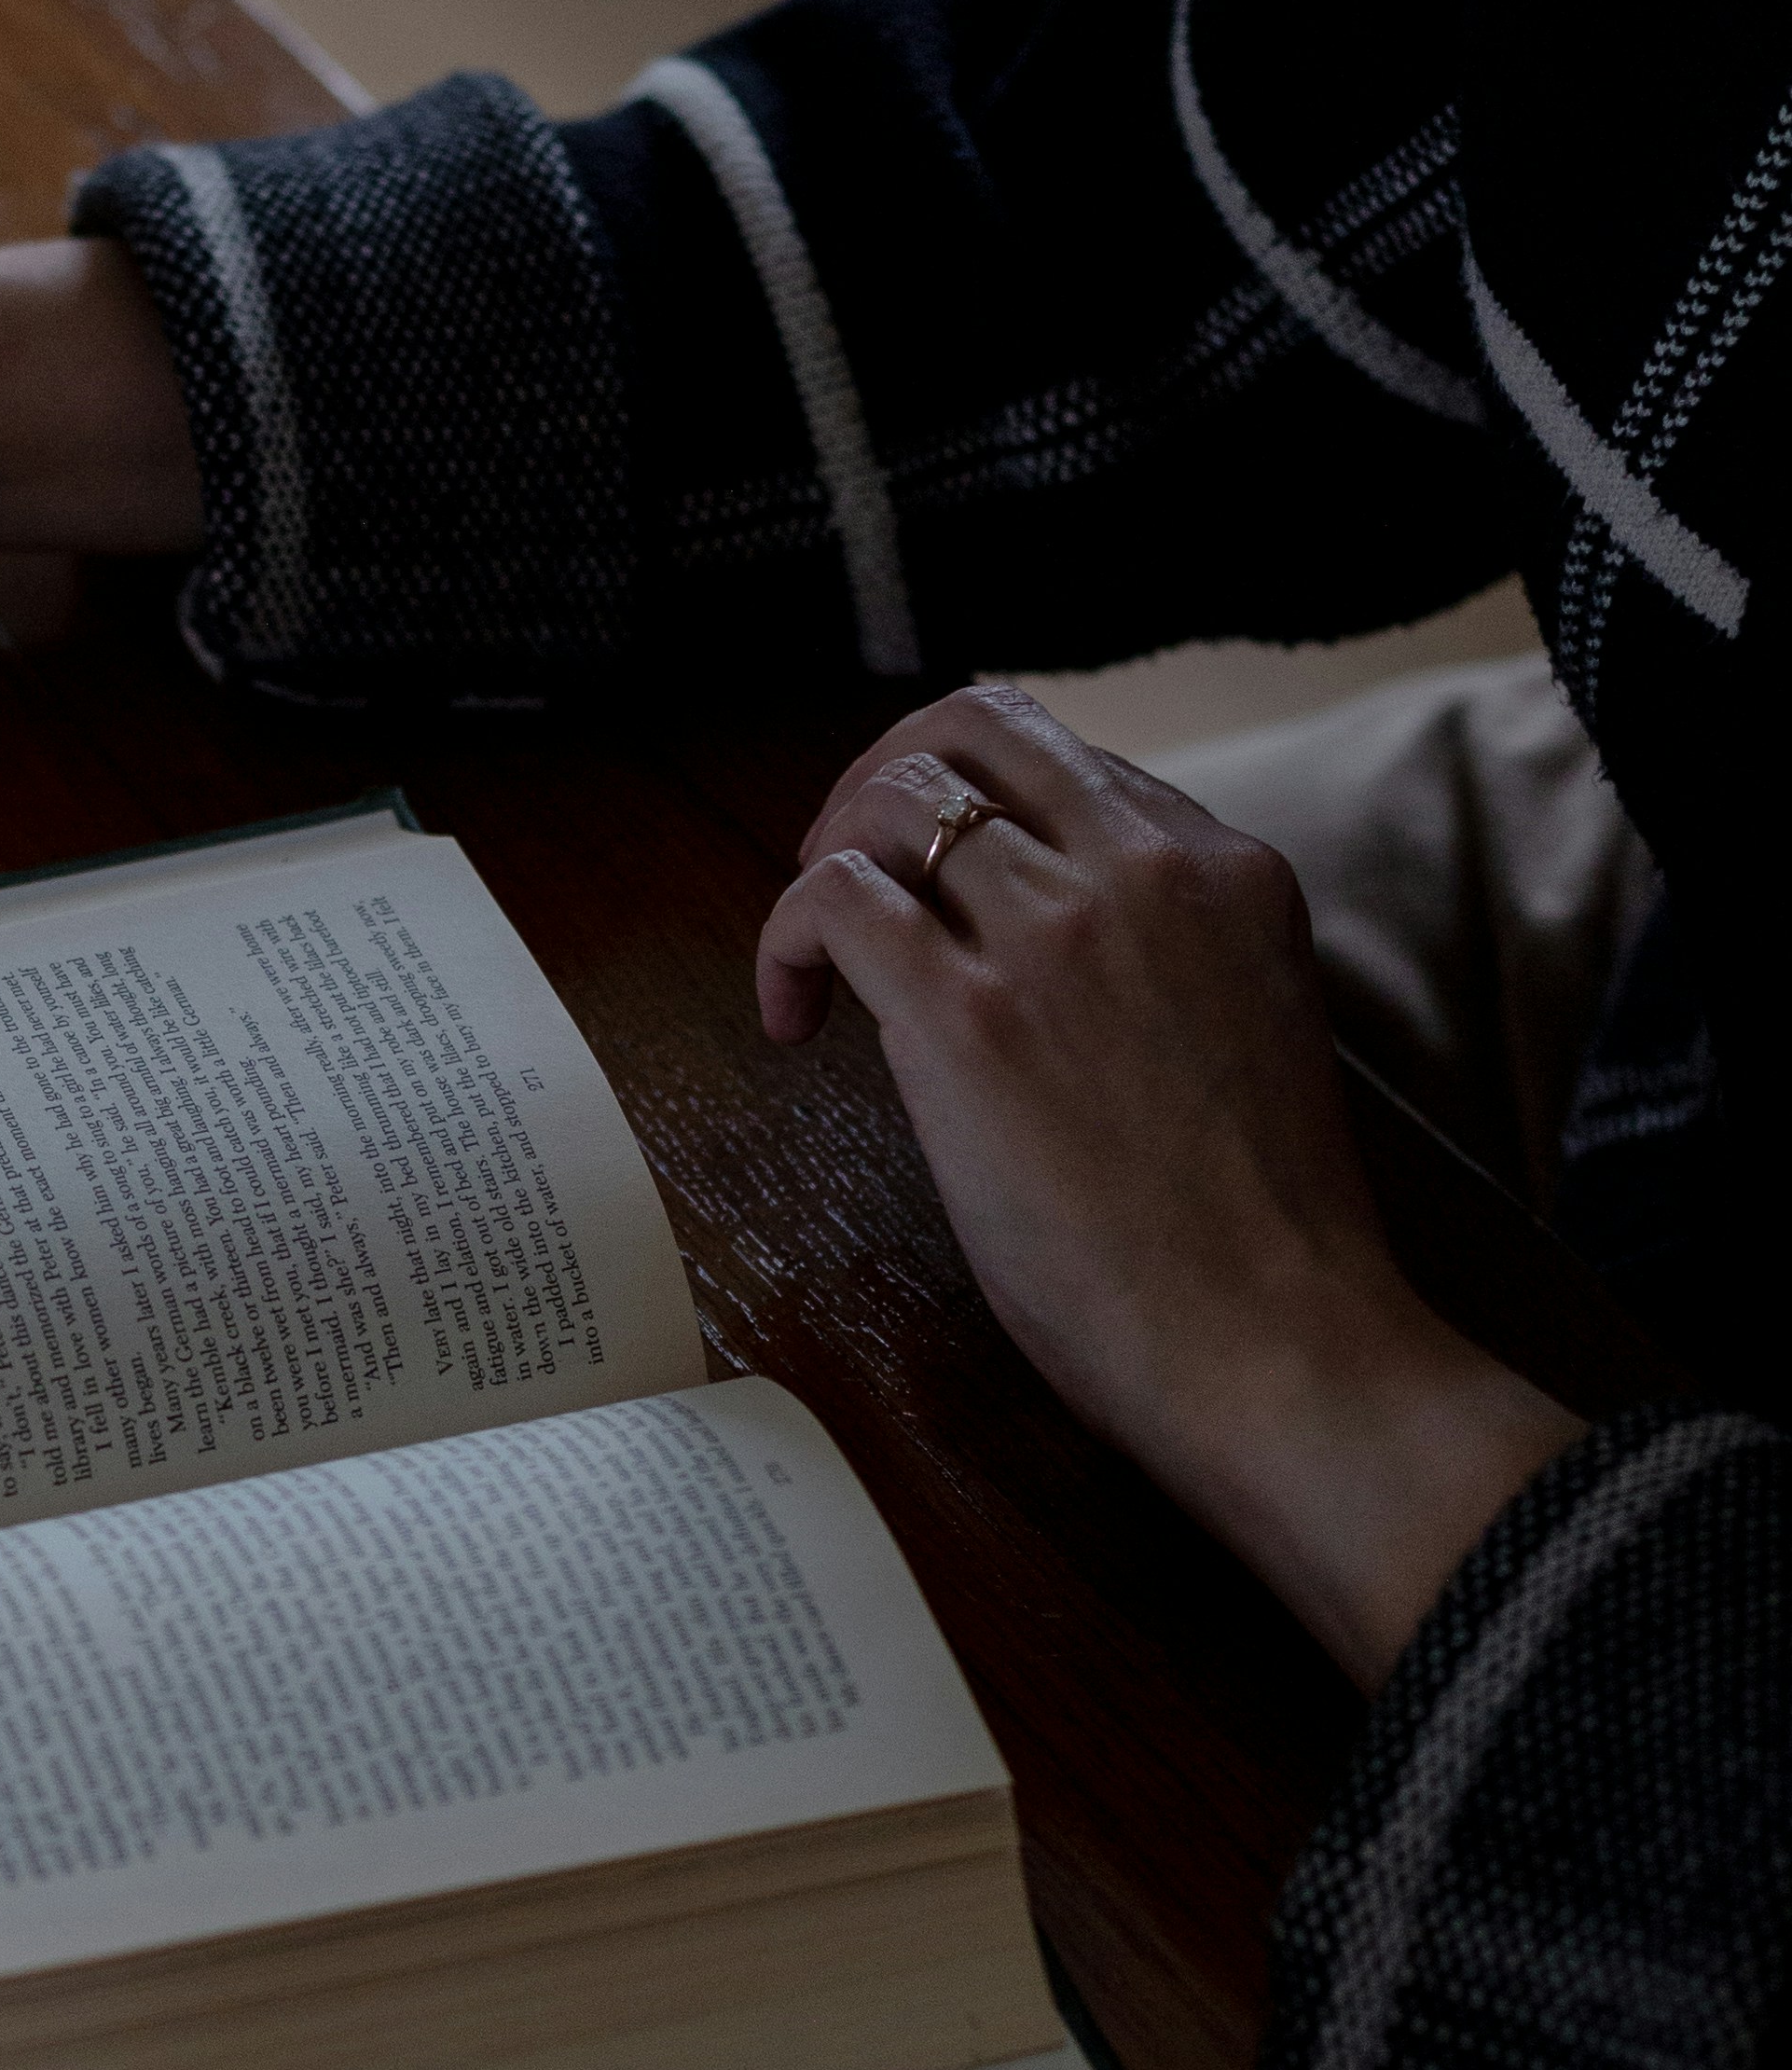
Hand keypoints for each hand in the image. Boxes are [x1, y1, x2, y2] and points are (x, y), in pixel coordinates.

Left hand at [755, 682, 1581, 1685]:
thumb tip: (1022, 949)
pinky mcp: (969, 1017)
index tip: (940, 887)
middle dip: (883, 780)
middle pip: (975, 726)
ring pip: (893, 796)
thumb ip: (1159, 960)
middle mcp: (1147, 871)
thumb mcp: (1239, 1030)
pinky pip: (833, 897)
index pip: (1069, 762)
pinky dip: (786, 938)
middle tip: (845, 869)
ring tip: (816, 955)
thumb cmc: (1258, 1236)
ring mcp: (1057, 934)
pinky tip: (793, 1018)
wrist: (1282, 1343)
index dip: (978, 810)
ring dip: (826, 855)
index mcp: (1230, 870)